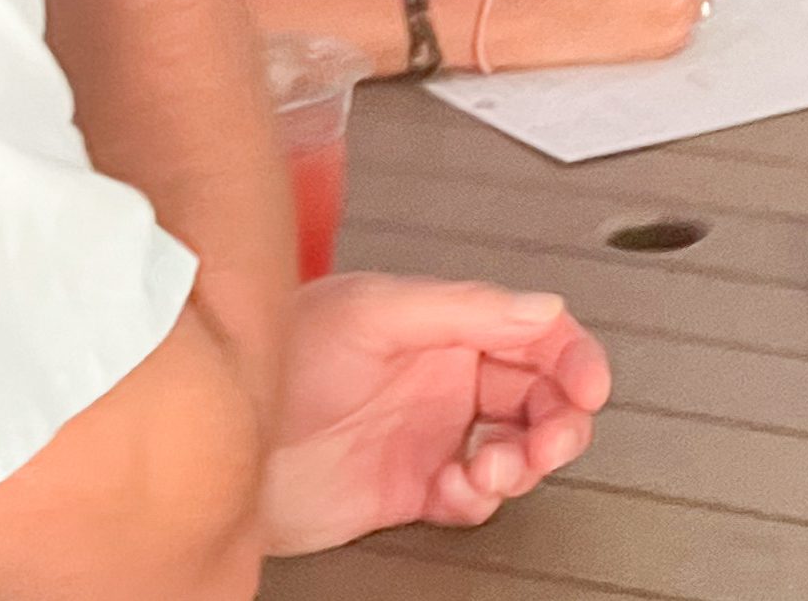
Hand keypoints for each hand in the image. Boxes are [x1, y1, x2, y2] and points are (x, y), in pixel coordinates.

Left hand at [261, 275, 609, 552]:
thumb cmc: (275, 357)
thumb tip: (539, 308)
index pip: (533, 332)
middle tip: (551, 438)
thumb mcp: (371, 312)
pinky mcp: (411, 488)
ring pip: (516, 448)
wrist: (219, 440)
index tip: (588, 385)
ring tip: (497, 468)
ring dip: (524, 461)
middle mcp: (443, 376)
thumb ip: (462, 308)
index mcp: (443, 323)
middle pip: (538, 394)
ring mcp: (430, 433)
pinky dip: (482, 500)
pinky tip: (462, 490)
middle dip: (559, 417)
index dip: (571, 356)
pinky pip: (474, 498)